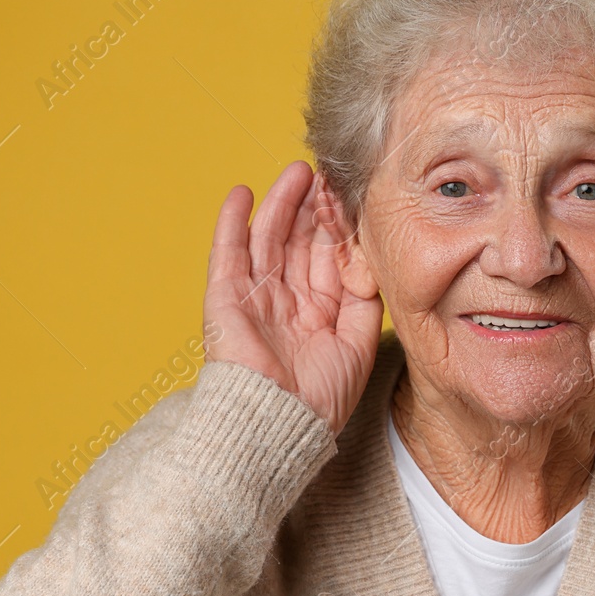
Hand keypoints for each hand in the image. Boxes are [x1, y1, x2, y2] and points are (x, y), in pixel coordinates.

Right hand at [203, 161, 383, 433]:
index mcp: (316, 312)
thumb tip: (369, 261)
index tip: (350, 196)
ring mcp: (254, 298)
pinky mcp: (225, 299)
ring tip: (298, 172)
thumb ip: (365, 300)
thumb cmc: (320, 397)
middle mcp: (286, 301)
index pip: (326, 258)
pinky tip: (242, 193)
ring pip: (268, 239)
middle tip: (326, 173)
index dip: (337, 227)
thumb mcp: (358, 343)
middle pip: (297, 242)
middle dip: (312, 208)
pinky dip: (232, 223)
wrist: (279, 423)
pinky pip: (227, 253)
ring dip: (281, 204)